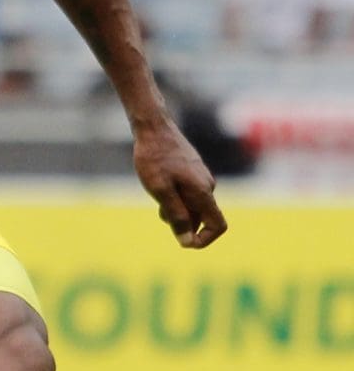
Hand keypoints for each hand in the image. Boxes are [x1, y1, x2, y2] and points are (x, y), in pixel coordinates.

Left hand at [133, 118, 227, 248]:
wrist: (153, 127)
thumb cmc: (154, 158)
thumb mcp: (160, 191)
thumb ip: (176, 216)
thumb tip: (188, 242)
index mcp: (203, 192)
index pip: (218, 225)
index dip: (205, 239)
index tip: (185, 243)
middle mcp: (207, 185)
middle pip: (202, 217)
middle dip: (183, 223)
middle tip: (160, 211)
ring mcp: (201, 177)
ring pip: (193, 204)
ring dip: (177, 210)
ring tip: (156, 195)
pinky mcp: (192, 170)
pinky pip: (189, 192)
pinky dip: (175, 197)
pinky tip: (158, 185)